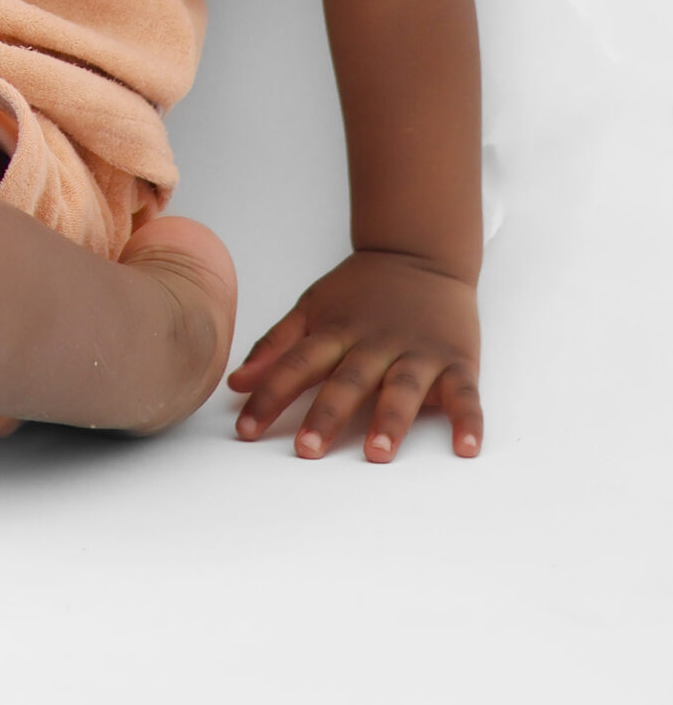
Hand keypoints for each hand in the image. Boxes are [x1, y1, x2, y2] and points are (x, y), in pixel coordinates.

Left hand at [226, 249, 482, 461]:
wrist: (420, 252)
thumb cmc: (362, 291)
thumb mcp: (312, 307)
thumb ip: (276, 345)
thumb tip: (236, 382)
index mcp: (337, 331)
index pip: (296, 365)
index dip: (269, 396)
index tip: (246, 430)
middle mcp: (375, 343)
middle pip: (348, 380)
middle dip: (327, 415)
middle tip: (308, 449)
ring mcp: (418, 352)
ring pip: (402, 388)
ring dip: (390, 420)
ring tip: (378, 452)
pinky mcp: (456, 361)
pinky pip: (464, 394)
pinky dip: (468, 421)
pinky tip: (466, 448)